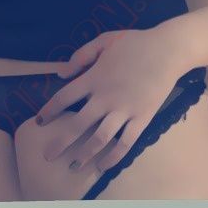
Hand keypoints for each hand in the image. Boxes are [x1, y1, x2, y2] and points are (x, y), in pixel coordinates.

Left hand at [35, 25, 187, 173]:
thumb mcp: (104, 41)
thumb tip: (60, 73)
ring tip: (74, 166)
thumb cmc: (135, 43)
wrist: (168, 50)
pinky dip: (113, 157)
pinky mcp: (141, 119)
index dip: (49, 112)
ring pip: (99, 138)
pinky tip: (102, 166)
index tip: (39, 122)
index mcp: (93, 79)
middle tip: (48, 156)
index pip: (64, 98)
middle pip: (77, 125)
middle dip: (60, 142)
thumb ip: (81, 56)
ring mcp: (124, 110)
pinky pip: (125, 143)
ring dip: (84, 154)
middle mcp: (105, 98)